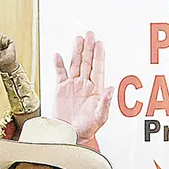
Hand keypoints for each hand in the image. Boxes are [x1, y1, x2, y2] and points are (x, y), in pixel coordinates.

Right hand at [54, 31, 113, 146]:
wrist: (72, 135)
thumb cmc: (88, 128)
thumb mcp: (101, 117)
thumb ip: (105, 102)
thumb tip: (111, 88)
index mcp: (96, 89)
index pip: (98, 68)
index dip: (99, 55)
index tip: (99, 43)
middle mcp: (85, 84)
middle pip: (86, 62)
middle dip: (88, 48)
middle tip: (89, 34)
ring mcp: (73, 85)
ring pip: (75, 64)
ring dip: (76, 52)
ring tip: (77, 39)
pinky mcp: (61, 89)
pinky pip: (60, 73)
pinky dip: (58, 64)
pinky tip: (58, 55)